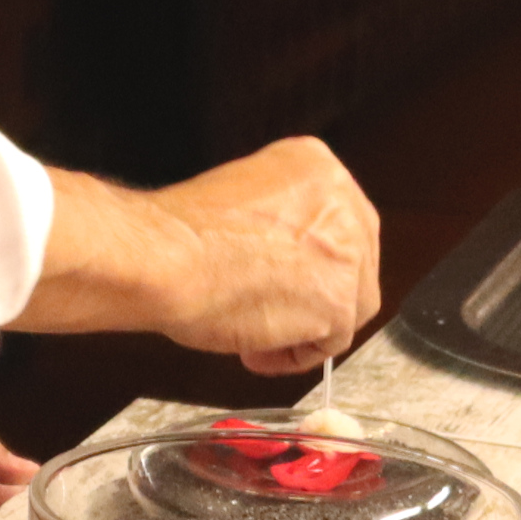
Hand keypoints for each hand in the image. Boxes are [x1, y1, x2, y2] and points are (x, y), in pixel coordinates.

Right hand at [147, 138, 380, 373]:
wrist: (167, 258)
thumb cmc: (183, 233)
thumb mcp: (241, 195)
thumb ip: (281, 219)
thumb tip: (290, 260)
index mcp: (317, 165)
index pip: (336, 222)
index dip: (310, 259)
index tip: (283, 279)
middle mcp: (343, 202)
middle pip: (354, 262)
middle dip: (316, 293)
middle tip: (273, 311)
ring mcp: (348, 253)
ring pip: (351, 303)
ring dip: (307, 327)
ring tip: (258, 338)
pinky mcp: (340, 301)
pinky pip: (331, 342)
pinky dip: (295, 354)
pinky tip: (258, 352)